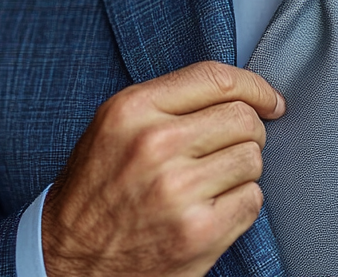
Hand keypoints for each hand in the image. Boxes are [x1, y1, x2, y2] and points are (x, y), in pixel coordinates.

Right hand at [41, 61, 285, 276]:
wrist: (68, 259)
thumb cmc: (96, 190)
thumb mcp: (115, 127)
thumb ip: (168, 102)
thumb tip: (239, 92)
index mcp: (132, 110)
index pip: (216, 79)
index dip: (255, 87)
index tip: (270, 100)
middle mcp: (155, 145)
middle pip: (243, 118)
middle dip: (248, 132)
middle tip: (229, 149)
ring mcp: (179, 191)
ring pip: (253, 159)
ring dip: (241, 171)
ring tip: (209, 183)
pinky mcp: (199, 232)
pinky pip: (252, 200)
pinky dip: (240, 204)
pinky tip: (210, 209)